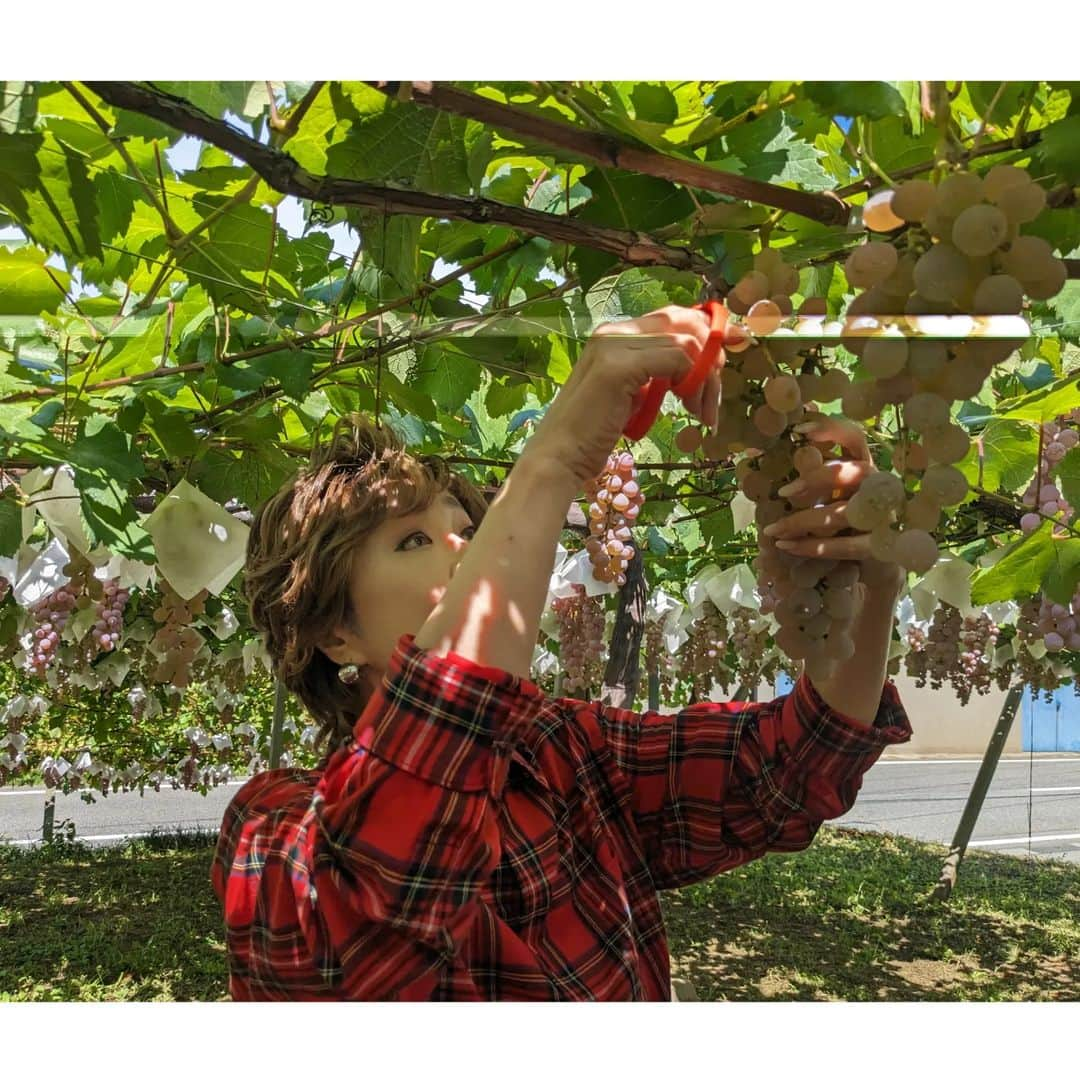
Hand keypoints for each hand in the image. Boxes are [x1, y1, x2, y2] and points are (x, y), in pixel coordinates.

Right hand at [519, 305, 720, 489]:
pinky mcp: (619, 366)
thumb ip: (655, 372)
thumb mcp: (631, 394)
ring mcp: (614, 344)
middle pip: (684, 322)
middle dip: (712, 355)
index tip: (732, 348)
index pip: (673, 317)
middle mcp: (613, 330)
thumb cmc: (592, 433)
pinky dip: (693, 383)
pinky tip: (688, 408)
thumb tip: (696, 363)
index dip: (707, 331)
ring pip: (688, 342)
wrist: (559, 456)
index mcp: (614, 334)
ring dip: (706, 381)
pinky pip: (678, 358)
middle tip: (713, 397)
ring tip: (701, 413)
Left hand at [760, 415, 904, 593]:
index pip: (855, 438)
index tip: (799, 430)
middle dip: (817, 479)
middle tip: (782, 492)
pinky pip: (846, 545)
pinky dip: (814, 547)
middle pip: (854, 472)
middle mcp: (880, 486)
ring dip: (803, 521)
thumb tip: (767, 455)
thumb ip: (811, 473)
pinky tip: (787, 546)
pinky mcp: (882, 545)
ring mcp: (885, 516)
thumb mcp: (831, 492)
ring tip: (772, 530)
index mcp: (866, 466)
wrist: (882, 560)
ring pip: (845, 512)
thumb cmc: (847, 518)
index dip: (831, 429)